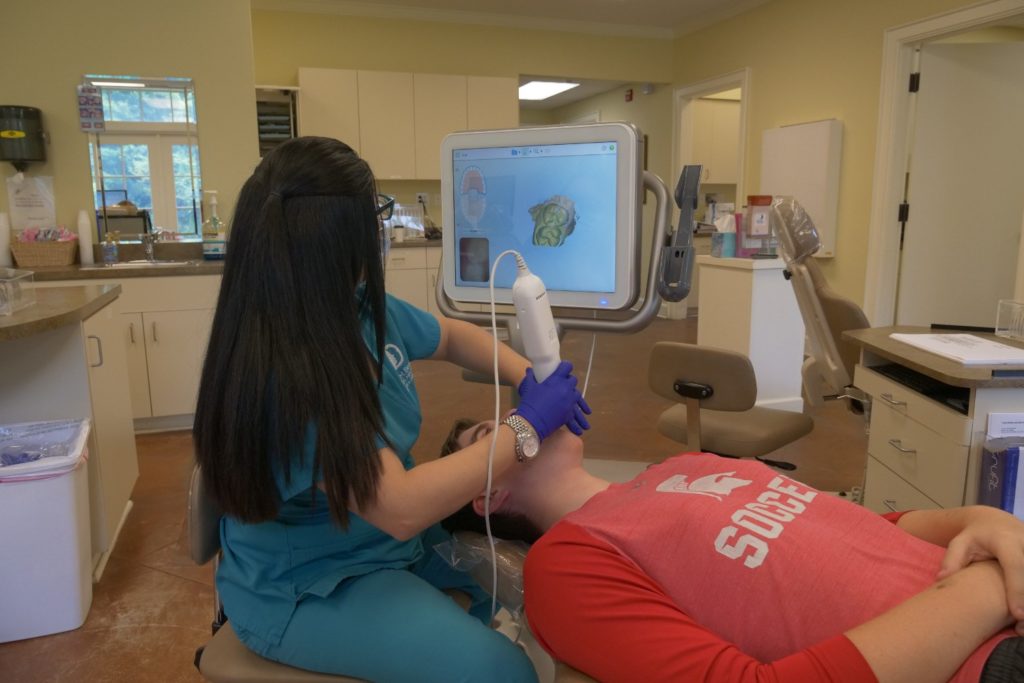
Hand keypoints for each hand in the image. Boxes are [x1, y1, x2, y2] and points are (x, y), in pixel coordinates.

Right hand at [515, 362, 591, 439]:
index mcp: (556, 379)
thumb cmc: (529, 402)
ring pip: (579, 400)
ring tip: (588, 412)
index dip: (566, 366)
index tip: (564, 368)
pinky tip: (582, 427)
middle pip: (573, 381)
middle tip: (568, 385)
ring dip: (582, 404)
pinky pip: (575, 415)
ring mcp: (569, 402)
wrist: (531, 421)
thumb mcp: (528, 387)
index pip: (566, 367)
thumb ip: (530, 377)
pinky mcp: (568, 414)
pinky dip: (578, 421)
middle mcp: (566, 389)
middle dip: (570, 383)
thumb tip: (528, 370)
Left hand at [936, 506, 1023, 630]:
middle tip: (1020, 627)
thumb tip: (941, 578)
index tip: (1017, 615)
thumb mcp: (960, 542)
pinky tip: (1023, 616)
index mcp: (1006, 540)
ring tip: (1021, 626)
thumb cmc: (975, 536)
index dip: (1017, 590)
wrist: (996, 522)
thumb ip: (952, 559)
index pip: (1015, 565)